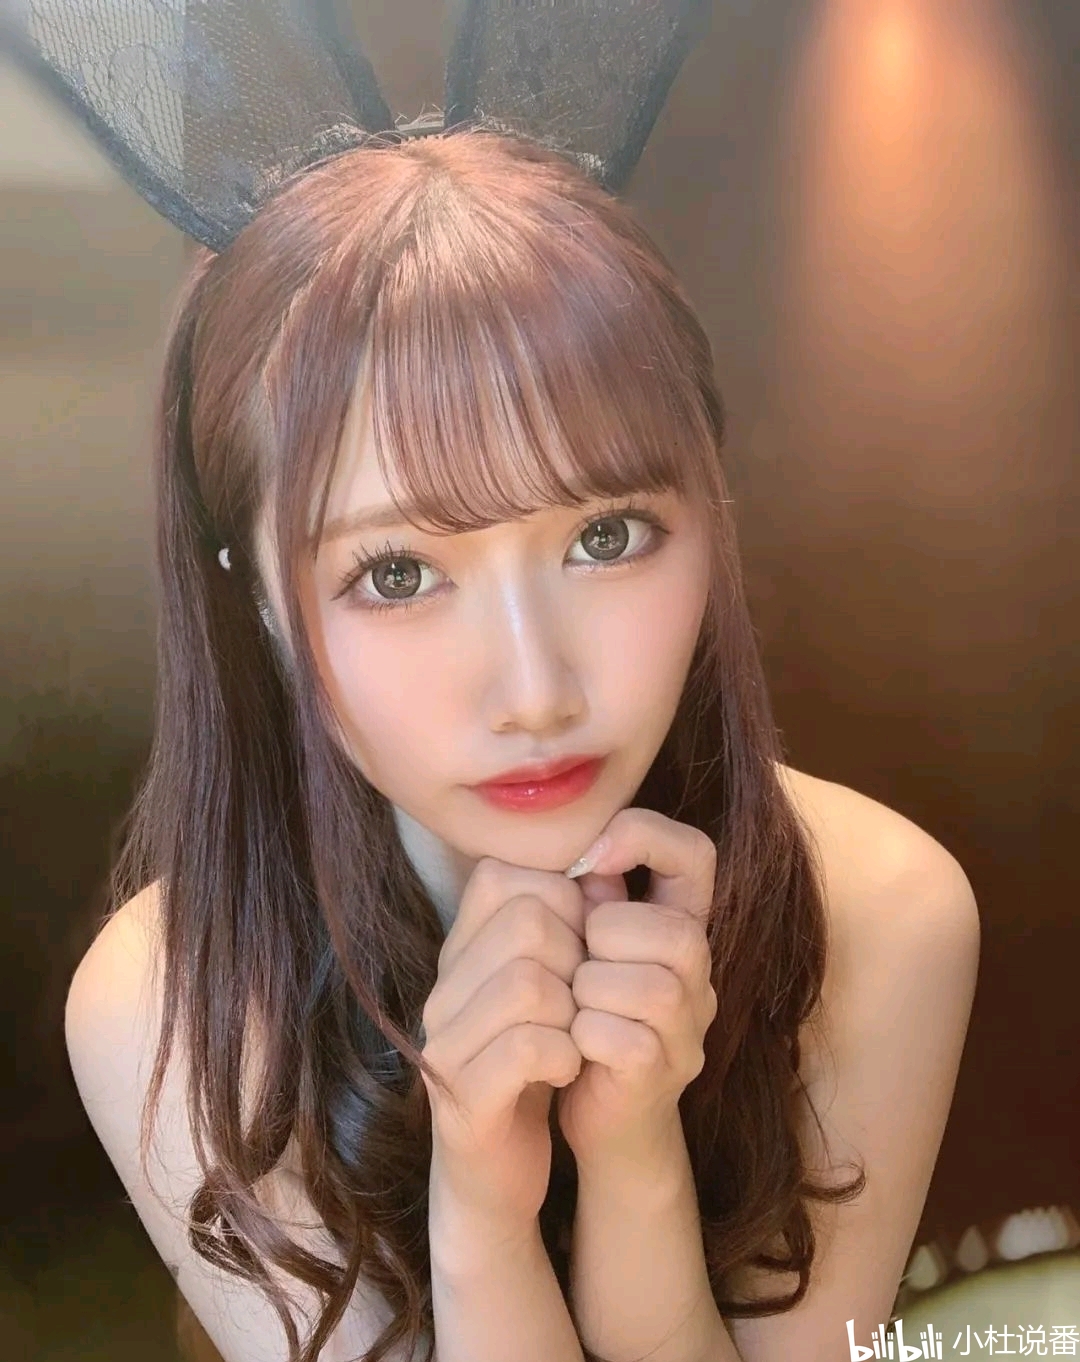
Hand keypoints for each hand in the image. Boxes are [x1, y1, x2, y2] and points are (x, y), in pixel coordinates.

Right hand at [419, 857, 587, 1233]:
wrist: (495, 1173)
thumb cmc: (532, 1068)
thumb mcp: (549, 990)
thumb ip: (567, 931)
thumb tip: (606, 872)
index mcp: (458, 954)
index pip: (503, 876)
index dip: (562, 902)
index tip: (579, 947)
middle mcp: (442, 989)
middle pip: (527, 923)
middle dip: (576, 957)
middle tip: (582, 1000)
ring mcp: (445, 1043)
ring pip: (529, 982)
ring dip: (574, 1011)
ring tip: (575, 1036)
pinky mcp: (462, 1098)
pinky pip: (528, 1048)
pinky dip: (565, 1056)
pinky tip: (568, 1070)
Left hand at [556, 807, 718, 1163]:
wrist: (603, 1117)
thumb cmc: (588, 1014)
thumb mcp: (589, 946)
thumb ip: (590, 898)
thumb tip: (576, 858)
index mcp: (682, 925)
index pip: (697, 853)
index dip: (645, 838)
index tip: (588, 860)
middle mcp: (701, 973)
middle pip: (672, 930)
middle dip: (605, 939)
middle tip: (576, 964)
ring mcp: (690, 1028)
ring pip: (649, 986)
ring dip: (590, 991)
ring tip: (572, 1005)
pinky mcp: (662, 1074)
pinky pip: (621, 1037)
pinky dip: (583, 1035)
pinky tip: (571, 1042)